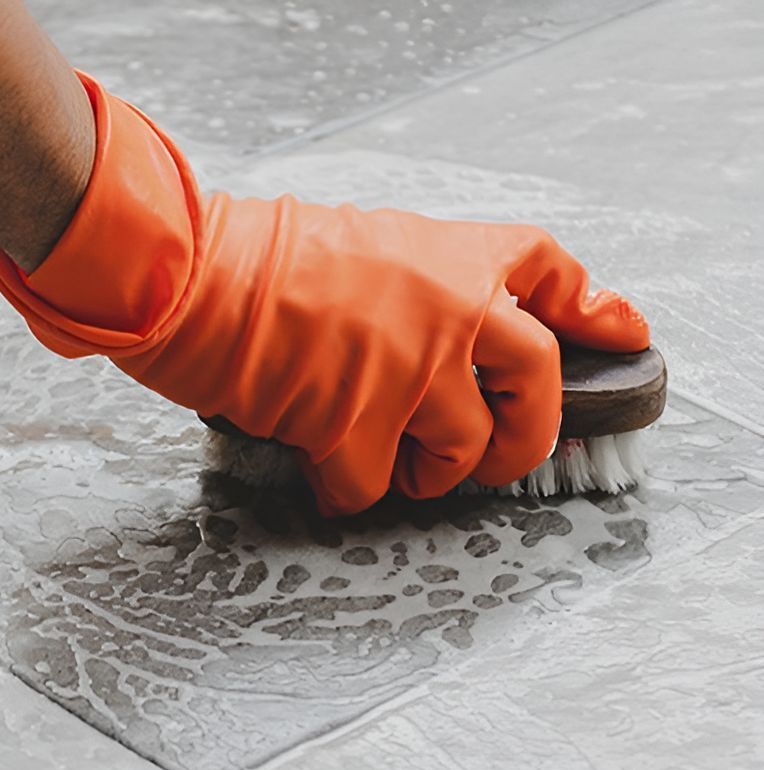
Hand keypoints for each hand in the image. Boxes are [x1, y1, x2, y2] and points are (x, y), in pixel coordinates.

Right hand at [0, 74, 649, 515]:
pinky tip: (323, 473)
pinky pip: (374, 485)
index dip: (589, 304)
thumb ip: (405, 284)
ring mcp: (410, 369)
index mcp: (444, 255)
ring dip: (432, 475)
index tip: (618, 330)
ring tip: (396, 470)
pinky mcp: (360, 424)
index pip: (543, 268)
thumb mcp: (350, 241)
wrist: (189, 274)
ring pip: (464, 451)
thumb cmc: (249, 255)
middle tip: (498, 459)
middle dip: (528, 434)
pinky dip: (350, 491)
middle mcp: (447, 309)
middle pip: (538, 381)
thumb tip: (425, 332)